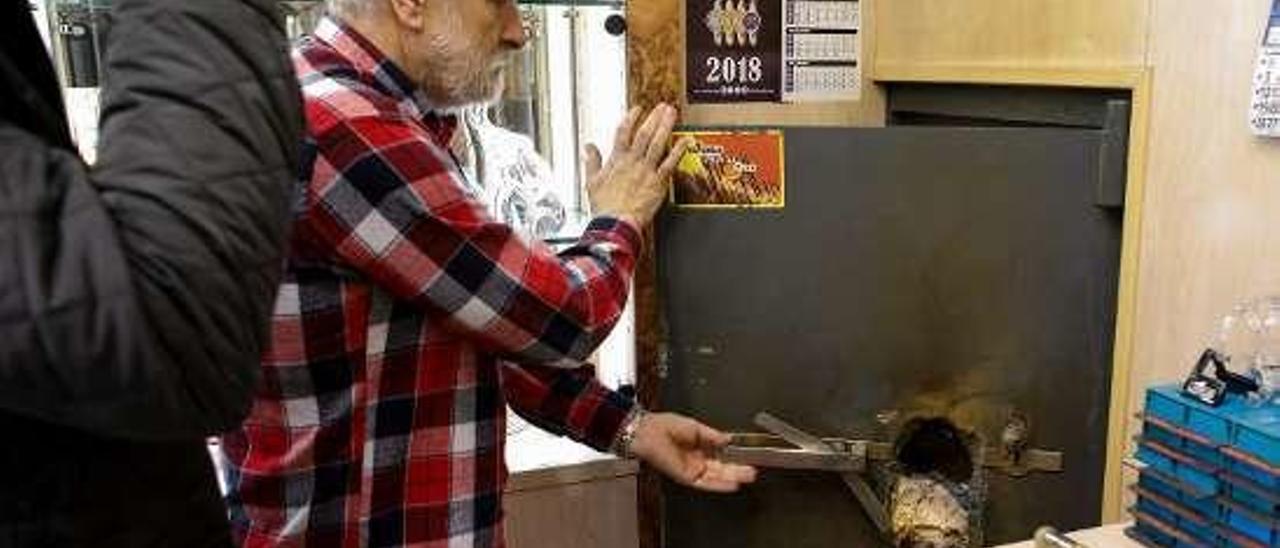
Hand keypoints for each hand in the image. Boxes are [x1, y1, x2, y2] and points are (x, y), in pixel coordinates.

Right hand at [584, 103, 692, 226]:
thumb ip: (592, 161)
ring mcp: (646, 170)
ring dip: (665, 126)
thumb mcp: (591, 181)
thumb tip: (588, 148)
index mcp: (616, 160)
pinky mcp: (657, 182)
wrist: (616, 223)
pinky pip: (669, 163)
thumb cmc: (605, 207)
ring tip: (671, 114)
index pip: (623, 132)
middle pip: (644, 133)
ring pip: (657, 143)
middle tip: (662, 106)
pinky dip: (678, 151)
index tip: (638, 109)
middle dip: (653, 118)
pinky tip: (685, 140)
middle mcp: (632, 161)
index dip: (631, 118)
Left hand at [629, 412, 757, 492]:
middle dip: (737, 470)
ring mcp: (691, 469)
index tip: (748, 457)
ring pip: (716, 477)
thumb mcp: (694, 427)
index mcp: (697, 446)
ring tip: (748, 476)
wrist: (647, 432)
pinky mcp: (686, 476)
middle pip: (721, 468)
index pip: (720, 455)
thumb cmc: (663, 426)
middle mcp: (696, 460)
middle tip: (753, 471)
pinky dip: (719, 484)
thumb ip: (712, 435)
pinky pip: (706, 483)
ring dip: (732, 477)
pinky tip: (732, 484)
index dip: (734, 457)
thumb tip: (728, 438)